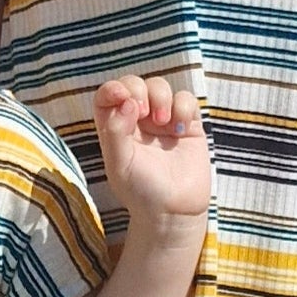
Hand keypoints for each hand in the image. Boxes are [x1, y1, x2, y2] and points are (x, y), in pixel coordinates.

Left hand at [93, 74, 211, 232]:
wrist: (174, 211)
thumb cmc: (141, 192)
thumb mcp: (119, 165)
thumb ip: (116, 131)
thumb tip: (126, 101)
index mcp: (115, 128)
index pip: (108, 95)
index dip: (113, 88)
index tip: (121, 95)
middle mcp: (137, 121)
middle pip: (134, 84)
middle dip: (138, 89)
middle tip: (142, 111)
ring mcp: (163, 121)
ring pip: (160, 86)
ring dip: (160, 96)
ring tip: (162, 121)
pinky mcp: (188, 125)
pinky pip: (186, 99)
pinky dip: (183, 106)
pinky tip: (180, 128)